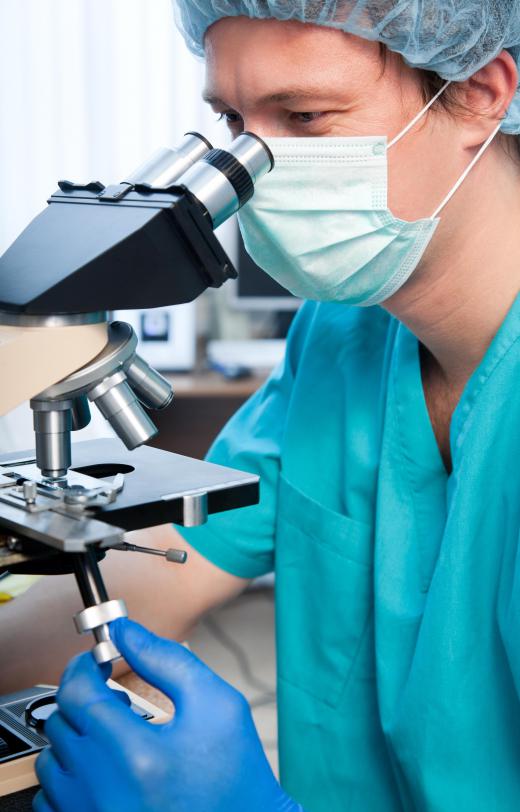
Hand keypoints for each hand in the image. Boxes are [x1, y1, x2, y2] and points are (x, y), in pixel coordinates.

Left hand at [33, 618, 303, 811]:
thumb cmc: (237, 776)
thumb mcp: (217, 702)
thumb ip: (166, 659)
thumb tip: (124, 632)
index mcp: (137, 756)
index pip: (78, 695)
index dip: (83, 667)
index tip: (96, 661)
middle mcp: (105, 794)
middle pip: (60, 723)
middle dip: (85, 699)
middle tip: (116, 699)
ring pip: (51, 762)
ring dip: (76, 738)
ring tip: (114, 736)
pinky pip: (52, 800)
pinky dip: (71, 778)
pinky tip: (104, 770)